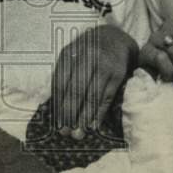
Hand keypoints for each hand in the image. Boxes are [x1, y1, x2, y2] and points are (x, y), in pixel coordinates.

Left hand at [51, 25, 136, 139]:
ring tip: (77, 134)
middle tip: (64, 132)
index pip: (60, 82)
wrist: (115, 38)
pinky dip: (98, 113)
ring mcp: (103, 65)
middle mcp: (86, 57)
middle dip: (69, 114)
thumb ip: (64, 75)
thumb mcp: (72, 55)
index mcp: (70, 52)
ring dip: (83, 118)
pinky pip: (106, 97)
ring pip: (91, 96)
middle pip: (76, 90)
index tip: (55, 122)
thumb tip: (55, 106)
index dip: (58, 104)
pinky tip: (93, 126)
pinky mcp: (117, 74)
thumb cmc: (87, 51)